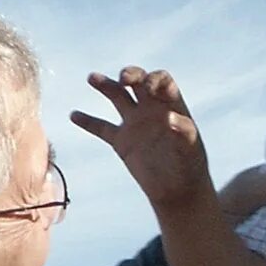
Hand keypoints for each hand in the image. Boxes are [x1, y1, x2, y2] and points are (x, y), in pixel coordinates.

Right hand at [70, 67, 214, 209]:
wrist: (177, 191)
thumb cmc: (190, 166)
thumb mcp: (191, 148)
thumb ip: (183, 131)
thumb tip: (169, 118)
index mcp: (171, 104)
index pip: (162, 80)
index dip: (154, 79)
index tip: (148, 87)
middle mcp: (152, 109)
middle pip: (138, 82)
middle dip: (130, 75)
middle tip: (123, 78)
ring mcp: (135, 123)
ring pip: (117, 97)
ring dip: (105, 85)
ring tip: (91, 78)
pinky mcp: (121, 141)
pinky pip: (101, 127)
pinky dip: (88, 121)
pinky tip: (74, 115)